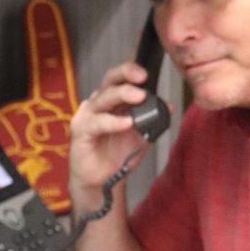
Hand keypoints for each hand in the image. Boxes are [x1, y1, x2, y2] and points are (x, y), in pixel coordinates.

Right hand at [69, 61, 150, 206]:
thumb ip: (153, 120)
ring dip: (122, 94)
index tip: (148, 69)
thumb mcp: (142, 136)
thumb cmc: (118, 155)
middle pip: (110, 79)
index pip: (121, 77)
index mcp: (114, 100)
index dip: (132, 68)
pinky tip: (126, 123)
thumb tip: (169, 106)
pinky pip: (97, 122)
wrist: (102, 182)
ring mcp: (88, 115)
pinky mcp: (80, 130)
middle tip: (143, 77)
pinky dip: (113, 121)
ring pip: (104, 97)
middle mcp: (99, 102)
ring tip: (140, 97)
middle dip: (127, 73)